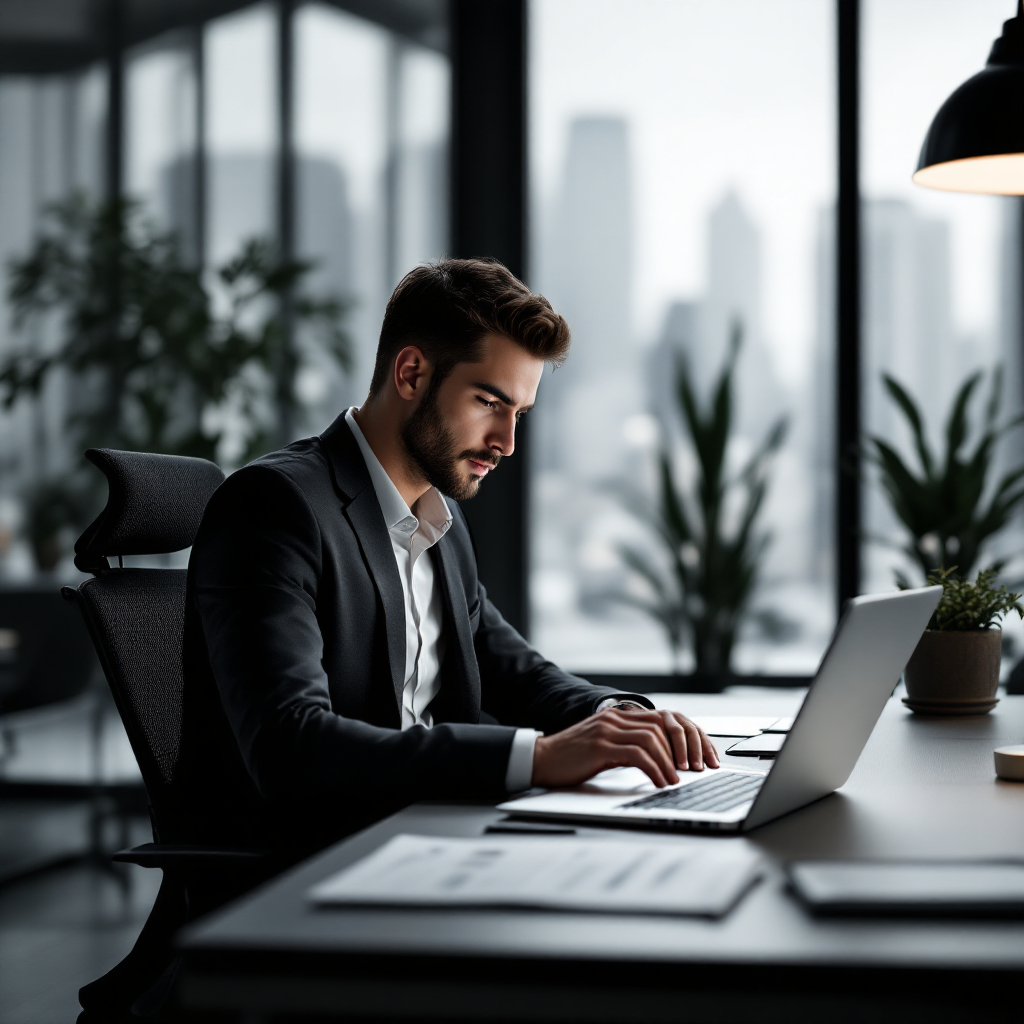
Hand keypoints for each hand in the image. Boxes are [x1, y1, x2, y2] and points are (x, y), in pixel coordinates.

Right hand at [531, 708, 719, 788]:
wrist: (541, 759)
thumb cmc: (573, 758)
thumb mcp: (606, 747)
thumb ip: (628, 746)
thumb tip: (660, 760)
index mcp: (619, 716)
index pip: (662, 719)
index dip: (685, 737)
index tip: (699, 757)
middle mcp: (615, 718)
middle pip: (662, 726)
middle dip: (683, 749)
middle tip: (693, 770)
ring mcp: (607, 730)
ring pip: (652, 739)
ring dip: (669, 761)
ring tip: (676, 780)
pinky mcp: (600, 746)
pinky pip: (637, 754)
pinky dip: (654, 769)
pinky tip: (659, 782)